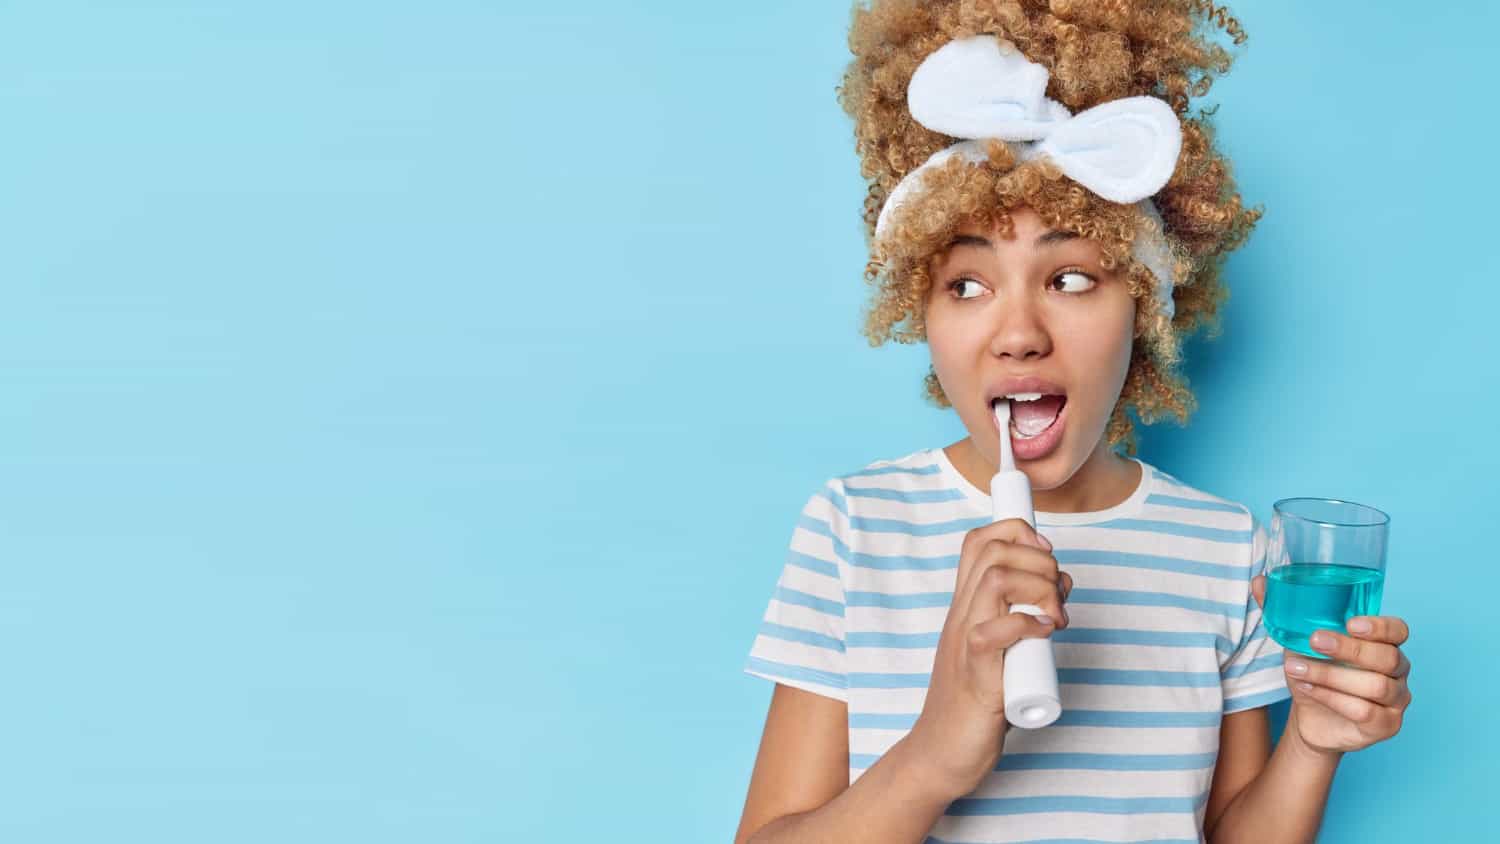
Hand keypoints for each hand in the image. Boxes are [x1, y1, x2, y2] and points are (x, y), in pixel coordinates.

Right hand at [907, 518, 1071, 798]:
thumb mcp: (998, 650)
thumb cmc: (973, 706)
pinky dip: (1028, 624)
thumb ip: (1019, 621)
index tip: (1046, 555)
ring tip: (1056, 617)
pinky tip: (1044, 635)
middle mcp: (961, 616)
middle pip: (992, 550)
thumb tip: (1057, 592)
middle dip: (1038, 558)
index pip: (979, 541)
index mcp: (965, 607)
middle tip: (1057, 595)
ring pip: (995, 578)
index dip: (1017, 532)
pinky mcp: (974, 673)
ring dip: (1039, 587)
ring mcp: (963, 641)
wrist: (939, 754)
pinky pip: (995, 630)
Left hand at [1251, 576, 1412, 756]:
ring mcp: (1396, 699)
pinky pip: (1365, 711)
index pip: (1398, 630)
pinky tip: (1307, 690)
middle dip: (1349, 648)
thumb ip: (1282, 610)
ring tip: (1296, 669)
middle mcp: (1397, 670)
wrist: (1311, 717)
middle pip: (1387, 657)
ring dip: (1330, 676)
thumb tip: (1259, 581)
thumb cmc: (1314, 671)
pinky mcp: (1386, 725)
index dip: (1380, 626)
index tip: (1351, 623)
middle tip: (1313, 641)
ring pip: (1374, 685)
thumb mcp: (1297, 640)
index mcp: (1384, 643)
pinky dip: (1332, 699)